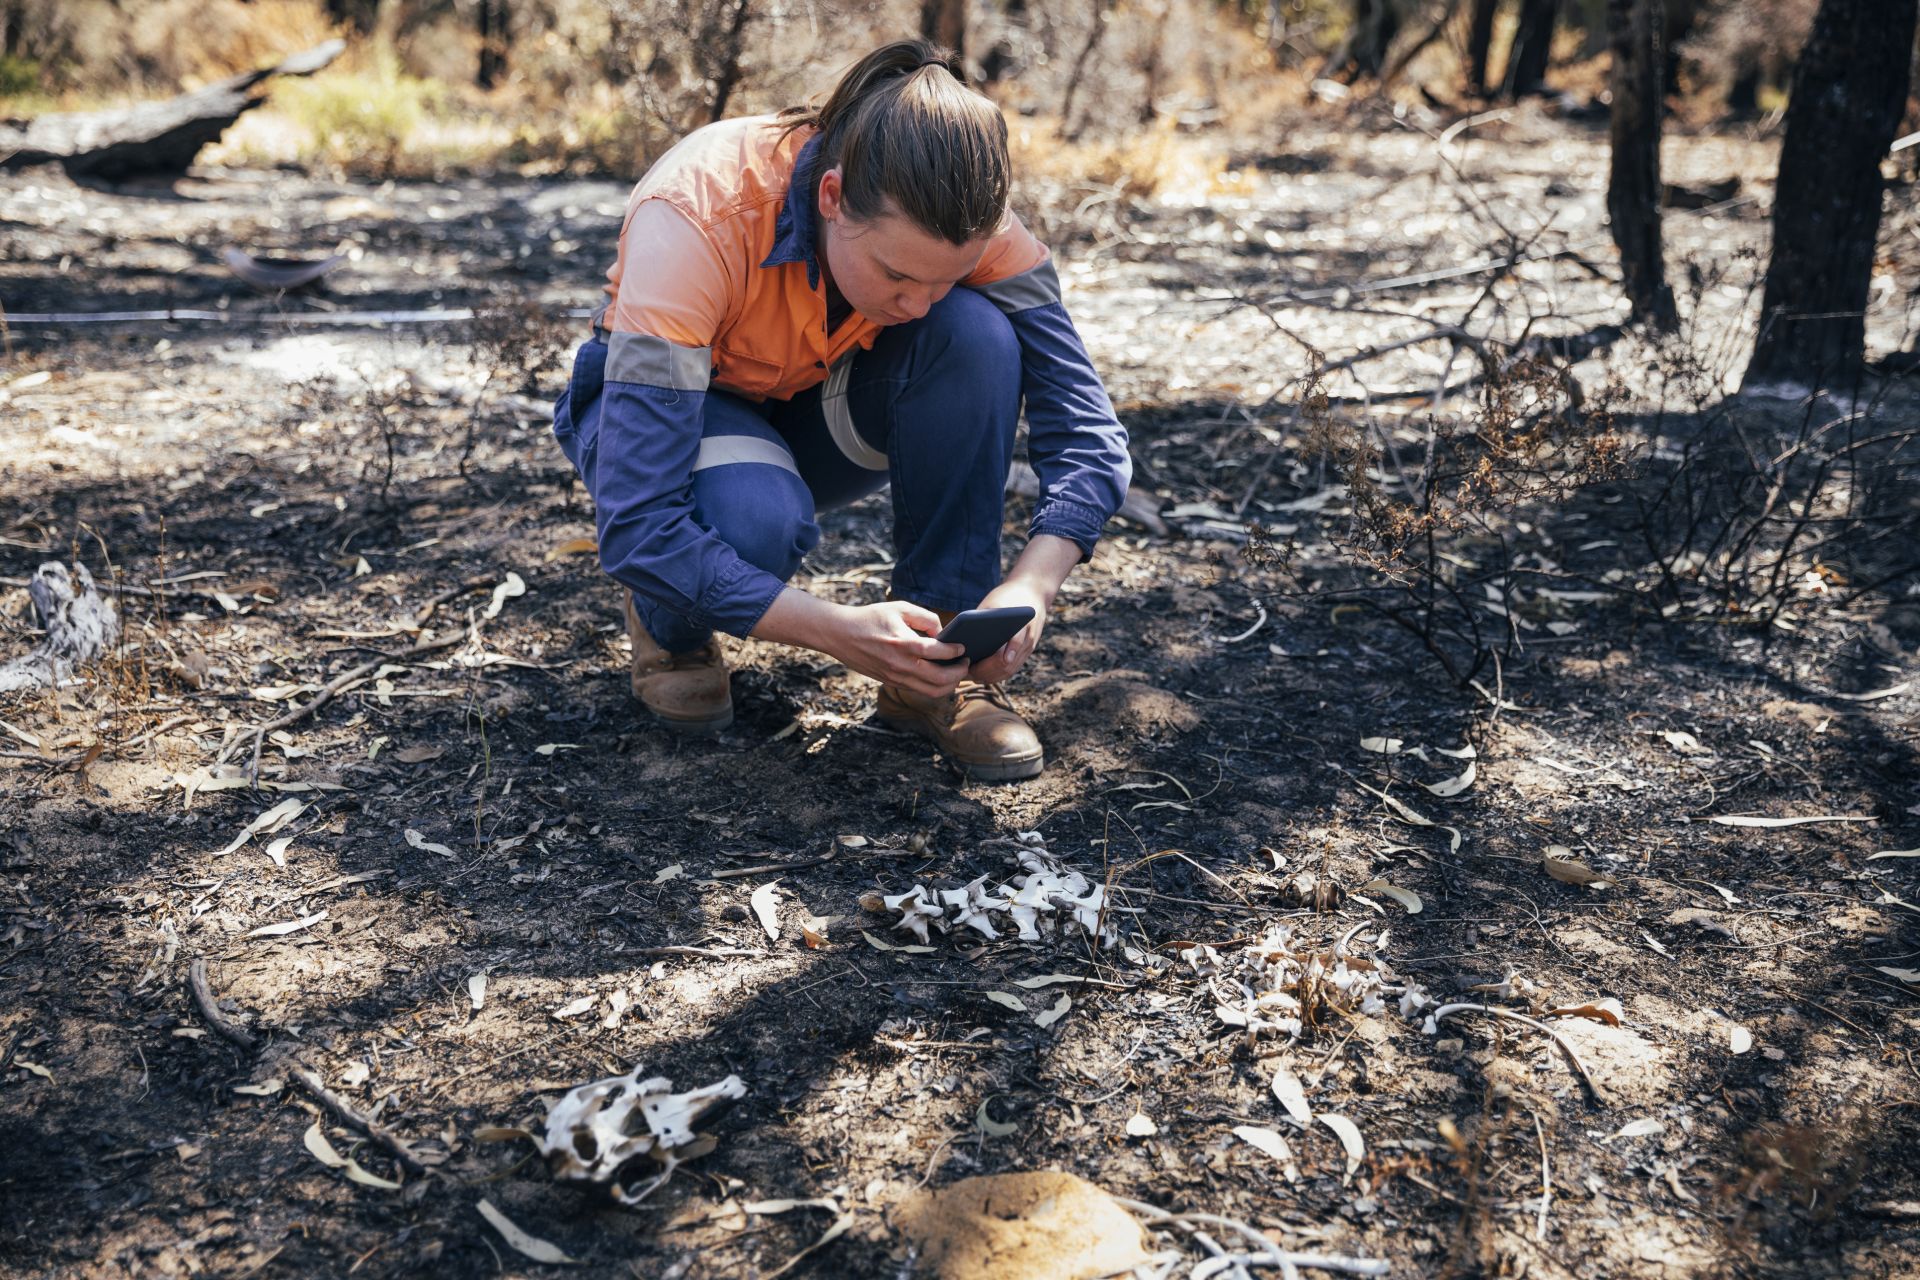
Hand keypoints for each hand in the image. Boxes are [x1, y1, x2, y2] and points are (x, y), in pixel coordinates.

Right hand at [825, 601, 967, 698]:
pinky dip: (934, 686)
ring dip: (950, 684)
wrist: (840, 634)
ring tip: (956, 672)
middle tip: (966, 663)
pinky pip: (919, 690)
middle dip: (960, 672)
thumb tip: (943, 634)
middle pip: (941, 679)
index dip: (956, 651)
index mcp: (903, 643)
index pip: (939, 652)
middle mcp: (900, 664)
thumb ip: (926, 618)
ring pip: (932, 691)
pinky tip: (939, 675)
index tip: (963, 647)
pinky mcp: (890, 682)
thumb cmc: (871, 617)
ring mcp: (895, 676)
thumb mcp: (900, 607)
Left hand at [966, 579, 1049, 683]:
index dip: (985, 666)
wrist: (1033, 590)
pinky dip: (998, 674)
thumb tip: (959, 641)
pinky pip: (1013, 668)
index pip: (1003, 655)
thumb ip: (980, 620)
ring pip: (1009, 671)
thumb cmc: (1008, 595)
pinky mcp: (1028, 650)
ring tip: (971, 676)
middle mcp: (1027, 640)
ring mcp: (1029, 647)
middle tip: (965, 674)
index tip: (969, 668)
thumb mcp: (992, 603)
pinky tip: (983, 674)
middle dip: (985, 673)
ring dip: (991, 677)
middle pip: (1005, 666)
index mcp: (1018, 628)